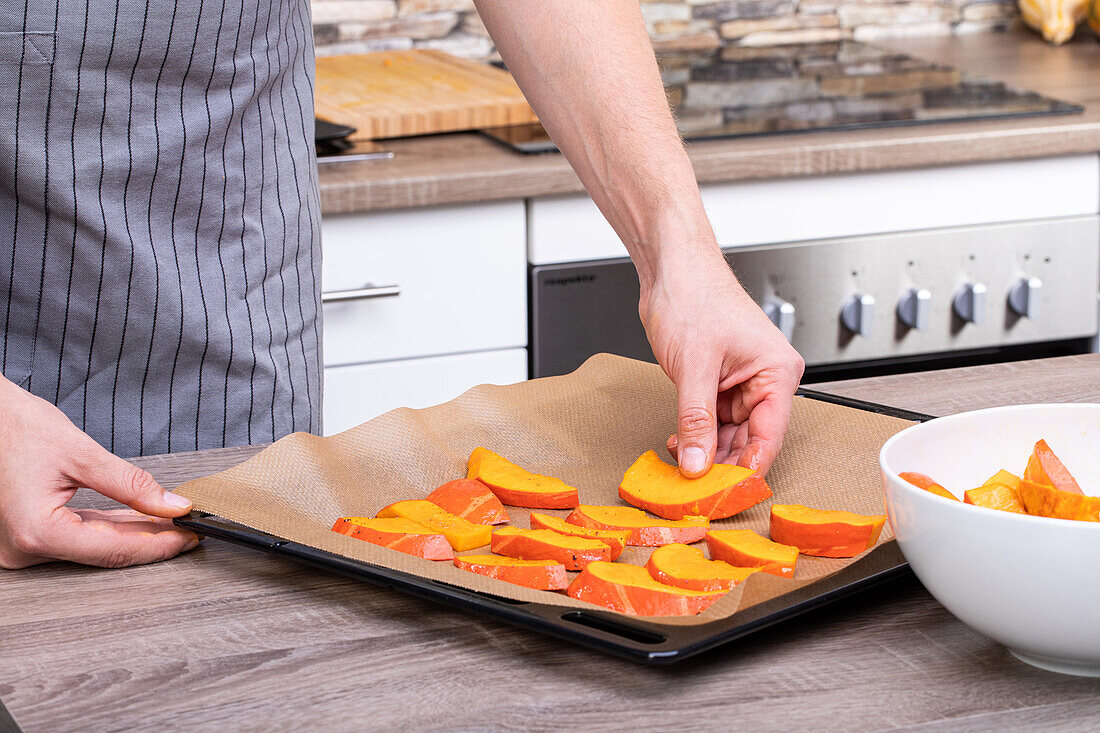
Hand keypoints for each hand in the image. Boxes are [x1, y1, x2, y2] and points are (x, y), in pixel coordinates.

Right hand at [0, 377, 199, 568]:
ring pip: (94, 545)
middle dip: (151, 539)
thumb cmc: (15, 428)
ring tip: (171, 522)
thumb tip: (172, 505)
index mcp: (37, 532)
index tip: (189, 536)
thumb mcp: (82, 454)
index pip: (114, 550)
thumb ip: (132, 484)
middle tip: (189, 529)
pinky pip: (78, 535)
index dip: (158, 545)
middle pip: (106, 551)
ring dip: (133, 533)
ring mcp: (22, 545)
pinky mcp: (27, 534)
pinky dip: (110, 527)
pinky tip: (140, 519)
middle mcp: (24, 548)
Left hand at [640, 248, 804, 478]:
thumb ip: (696, 420)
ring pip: (728, 432)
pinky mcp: (716, 381)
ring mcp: (740, 381)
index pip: (770, 435)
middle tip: (698, 489)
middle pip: (750, 438)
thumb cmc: (694, 297)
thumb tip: (696, 463)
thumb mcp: (693, 368)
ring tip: (683, 469)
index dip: (749, 467)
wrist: (670, 268)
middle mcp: (765, 379)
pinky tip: (679, 444)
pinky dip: (695, 434)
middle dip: (723, 463)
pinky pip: (711, 419)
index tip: (729, 493)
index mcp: (776, 372)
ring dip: (705, 451)